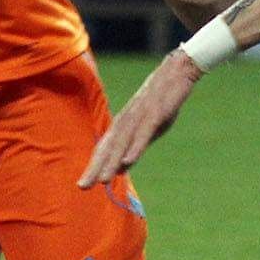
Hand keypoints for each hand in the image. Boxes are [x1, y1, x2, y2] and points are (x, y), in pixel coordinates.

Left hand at [78, 50, 200, 188]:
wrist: (176, 73)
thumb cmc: (161, 102)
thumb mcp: (148, 128)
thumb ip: (134, 146)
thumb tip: (121, 167)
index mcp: (123, 125)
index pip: (104, 149)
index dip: (93, 166)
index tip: (83, 185)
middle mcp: (126, 121)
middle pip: (108, 147)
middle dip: (95, 167)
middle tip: (82, 186)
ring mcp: (140, 117)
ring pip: (122, 142)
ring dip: (112, 161)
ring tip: (103, 180)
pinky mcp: (155, 113)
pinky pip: (143, 133)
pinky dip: (135, 147)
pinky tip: (128, 161)